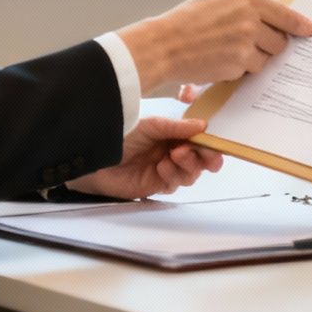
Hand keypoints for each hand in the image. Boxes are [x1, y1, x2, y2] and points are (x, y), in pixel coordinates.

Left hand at [68, 115, 223, 198]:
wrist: (97, 157)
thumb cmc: (122, 136)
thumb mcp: (152, 125)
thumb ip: (177, 127)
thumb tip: (203, 125)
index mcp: (173, 136)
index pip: (200, 141)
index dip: (210, 144)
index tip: (214, 143)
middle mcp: (172, 153)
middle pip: (201, 160)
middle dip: (205, 157)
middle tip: (203, 153)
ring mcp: (165, 170)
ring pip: (191, 174)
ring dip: (188, 165)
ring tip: (175, 155)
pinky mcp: (156, 185)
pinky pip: (175, 184)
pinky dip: (172, 175)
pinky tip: (162, 167)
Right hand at [118, 0, 311, 90]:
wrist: (164, 45)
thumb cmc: (186, 22)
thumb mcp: (218, 2)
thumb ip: (245, 7)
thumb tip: (269, 18)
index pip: (285, 13)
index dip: (301, 24)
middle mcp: (251, 19)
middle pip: (279, 40)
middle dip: (269, 46)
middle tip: (249, 45)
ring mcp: (246, 43)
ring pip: (266, 58)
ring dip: (253, 59)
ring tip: (227, 51)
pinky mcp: (239, 64)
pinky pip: (249, 70)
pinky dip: (239, 70)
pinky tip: (220, 61)